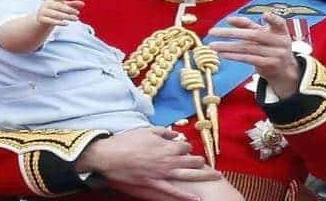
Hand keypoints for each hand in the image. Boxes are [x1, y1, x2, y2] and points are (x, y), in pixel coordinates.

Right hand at [36, 0, 84, 25]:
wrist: (41, 19)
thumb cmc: (55, 10)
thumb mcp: (63, 7)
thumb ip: (72, 4)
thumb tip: (83, 4)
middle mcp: (47, 4)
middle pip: (59, 6)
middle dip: (69, 10)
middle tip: (78, 13)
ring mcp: (43, 11)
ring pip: (56, 14)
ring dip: (66, 16)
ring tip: (76, 19)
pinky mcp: (41, 19)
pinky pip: (50, 21)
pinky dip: (59, 22)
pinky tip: (67, 23)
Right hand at [74, 127, 220, 200]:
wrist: (111, 156)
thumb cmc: (127, 141)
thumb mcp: (147, 130)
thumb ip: (163, 131)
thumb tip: (175, 133)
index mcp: (166, 146)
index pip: (185, 146)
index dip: (186, 147)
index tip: (185, 148)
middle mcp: (168, 160)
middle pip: (191, 160)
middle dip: (200, 161)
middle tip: (206, 163)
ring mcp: (162, 173)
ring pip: (188, 175)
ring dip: (203, 175)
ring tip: (215, 176)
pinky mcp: (154, 184)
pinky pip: (173, 192)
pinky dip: (185, 196)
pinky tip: (196, 198)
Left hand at [208, 12, 299, 98]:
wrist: (284, 69)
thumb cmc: (270, 46)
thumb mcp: (264, 33)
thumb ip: (248, 25)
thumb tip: (229, 20)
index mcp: (280, 31)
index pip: (279, 23)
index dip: (273, 19)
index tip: (265, 15)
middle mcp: (279, 42)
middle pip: (253, 35)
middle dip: (231, 33)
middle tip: (213, 32)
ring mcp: (275, 55)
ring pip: (247, 48)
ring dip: (227, 47)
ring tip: (212, 45)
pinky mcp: (268, 65)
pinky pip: (248, 59)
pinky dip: (234, 56)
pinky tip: (222, 54)